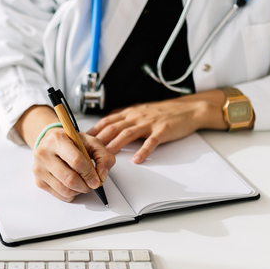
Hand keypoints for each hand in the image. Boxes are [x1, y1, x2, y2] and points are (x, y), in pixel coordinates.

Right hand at [32, 128, 114, 201]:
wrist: (51, 142)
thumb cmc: (71, 142)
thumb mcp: (91, 142)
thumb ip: (103, 156)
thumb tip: (102, 176)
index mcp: (57, 139)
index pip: (76, 161)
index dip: (89, 173)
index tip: (97, 180)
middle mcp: (44, 153)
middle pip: (69, 179)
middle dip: (85, 185)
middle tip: (91, 184)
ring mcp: (39, 168)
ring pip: (64, 190)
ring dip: (79, 191)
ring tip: (83, 184)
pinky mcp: (38, 181)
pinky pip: (59, 195)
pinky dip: (70, 194)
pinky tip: (73, 185)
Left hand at [87, 90, 227, 162]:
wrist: (188, 109)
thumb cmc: (163, 112)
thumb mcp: (140, 111)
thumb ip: (123, 118)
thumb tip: (106, 125)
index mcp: (129, 113)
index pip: (106, 121)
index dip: (92, 131)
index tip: (80, 141)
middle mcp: (136, 116)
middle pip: (113, 128)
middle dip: (98, 141)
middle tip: (88, 154)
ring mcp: (149, 123)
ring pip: (128, 134)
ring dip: (115, 146)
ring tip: (105, 158)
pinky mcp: (163, 130)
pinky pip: (151, 142)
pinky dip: (143, 151)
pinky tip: (137, 160)